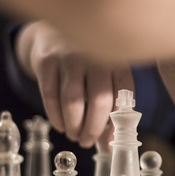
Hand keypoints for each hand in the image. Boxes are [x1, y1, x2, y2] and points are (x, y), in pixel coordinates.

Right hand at [16, 21, 133, 147]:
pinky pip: (50, 96)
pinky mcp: (47, 61)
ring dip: (74, 125)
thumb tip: (110, 143)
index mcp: (118, 61)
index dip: (118, 122)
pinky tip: (61, 126)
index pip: (125, 95)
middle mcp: (96, 57)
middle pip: (99, 101)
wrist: (57, 33)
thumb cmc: (90, 63)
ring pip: (73, 102)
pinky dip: (56, 117)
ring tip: (74, 136)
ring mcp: (71, 57)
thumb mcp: (108, 73)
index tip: (112, 142)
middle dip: (93, 128)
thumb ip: (113, 103)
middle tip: (87, 142)